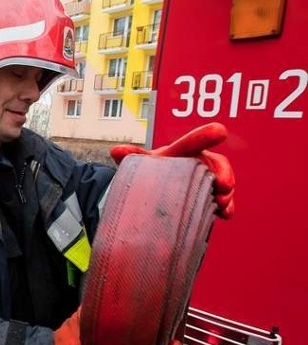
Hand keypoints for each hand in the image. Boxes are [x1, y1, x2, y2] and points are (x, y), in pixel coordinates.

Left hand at [110, 123, 234, 218]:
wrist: (152, 191)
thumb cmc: (150, 172)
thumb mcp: (142, 165)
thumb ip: (132, 157)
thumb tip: (116, 152)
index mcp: (181, 152)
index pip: (193, 142)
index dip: (205, 136)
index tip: (221, 131)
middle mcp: (197, 163)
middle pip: (215, 163)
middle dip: (223, 172)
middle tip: (223, 185)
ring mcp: (206, 181)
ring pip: (222, 181)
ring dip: (226, 192)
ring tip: (222, 202)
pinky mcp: (210, 198)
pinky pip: (224, 201)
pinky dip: (227, 207)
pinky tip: (225, 213)